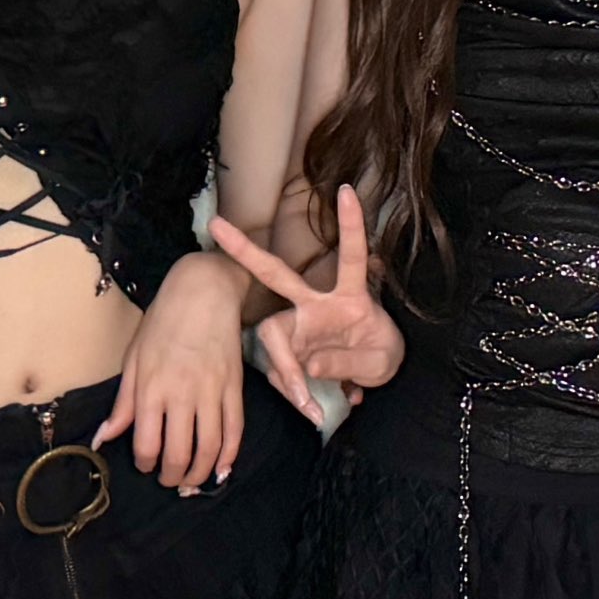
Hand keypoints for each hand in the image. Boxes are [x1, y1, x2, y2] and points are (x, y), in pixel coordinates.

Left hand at [97, 248, 254, 485]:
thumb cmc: (163, 322)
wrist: (204, 292)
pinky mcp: (235, 387)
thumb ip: (122, 403)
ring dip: (199, 474)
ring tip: (191, 480)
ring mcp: (213, 392)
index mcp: (151, 388)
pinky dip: (229, 456)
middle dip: (172, 476)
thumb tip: (103, 438)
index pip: (147, 444)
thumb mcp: (134, 359)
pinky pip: (235, 431)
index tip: (145, 464)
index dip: (144, 463)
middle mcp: (182, 394)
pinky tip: (220, 468)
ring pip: (210, 448)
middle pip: (179, 454)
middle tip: (167, 479)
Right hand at [208, 187, 407, 402]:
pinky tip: (312, 407)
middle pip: (277, 275)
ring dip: (287, 376)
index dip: (350, 226)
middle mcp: (318, 304)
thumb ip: (347, 363)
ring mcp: (301, 325)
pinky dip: (293, 393)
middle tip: (216, 227)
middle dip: (246, 251)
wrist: (378, 378)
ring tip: (310, 407)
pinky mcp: (292, 349)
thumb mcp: (380, 362)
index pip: (351, 256)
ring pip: (272, 337)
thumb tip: (306, 367)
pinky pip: (281, 370)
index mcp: (350, 296)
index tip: (347, 191)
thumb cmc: (382, 356)